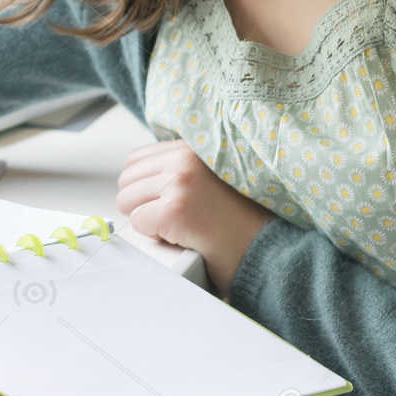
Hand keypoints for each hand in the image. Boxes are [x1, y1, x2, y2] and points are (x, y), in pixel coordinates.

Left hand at [116, 139, 272, 298]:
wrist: (269, 248)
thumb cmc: (243, 222)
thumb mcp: (213, 178)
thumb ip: (181, 168)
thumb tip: (138, 177)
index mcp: (193, 147)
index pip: (139, 158)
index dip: (147, 186)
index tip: (169, 201)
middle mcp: (185, 158)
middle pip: (127, 178)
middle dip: (142, 202)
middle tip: (174, 219)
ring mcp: (179, 182)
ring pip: (126, 200)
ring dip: (147, 219)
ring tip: (180, 226)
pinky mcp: (173, 209)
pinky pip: (138, 223)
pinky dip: (154, 236)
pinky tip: (183, 237)